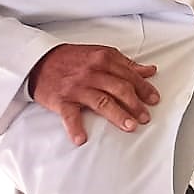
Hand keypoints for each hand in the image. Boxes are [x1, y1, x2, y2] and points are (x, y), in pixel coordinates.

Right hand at [28, 44, 160, 146]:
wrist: (40, 61)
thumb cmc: (73, 59)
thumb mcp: (101, 54)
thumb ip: (125, 64)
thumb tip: (149, 71)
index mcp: (105, 59)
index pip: (130, 75)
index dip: (144, 88)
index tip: (154, 100)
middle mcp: (93, 72)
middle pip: (120, 89)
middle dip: (135, 104)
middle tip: (145, 117)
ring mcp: (77, 87)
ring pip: (102, 101)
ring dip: (118, 115)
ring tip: (130, 126)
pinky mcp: (61, 100)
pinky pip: (69, 115)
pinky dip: (75, 128)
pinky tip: (81, 139)